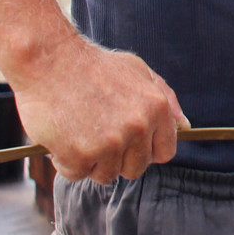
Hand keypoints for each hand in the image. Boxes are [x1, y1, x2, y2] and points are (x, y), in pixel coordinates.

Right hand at [10, 38, 188, 184]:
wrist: (49, 59)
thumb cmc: (93, 66)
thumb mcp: (139, 70)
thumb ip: (166, 98)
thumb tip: (184, 126)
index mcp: (157, 108)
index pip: (164, 152)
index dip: (146, 151)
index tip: (130, 144)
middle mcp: (138, 127)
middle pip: (135, 168)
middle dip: (118, 158)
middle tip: (98, 134)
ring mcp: (110, 143)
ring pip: (106, 175)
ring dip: (91, 160)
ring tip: (80, 131)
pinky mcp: (80, 155)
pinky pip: (77, 174)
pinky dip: (67, 161)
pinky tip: (62, 136)